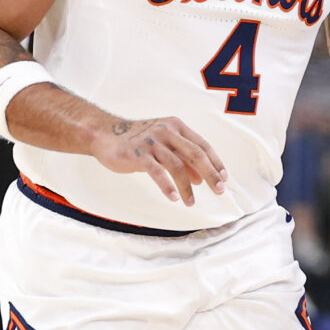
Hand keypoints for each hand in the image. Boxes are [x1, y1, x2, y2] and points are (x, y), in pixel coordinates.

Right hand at [91, 115, 225, 205]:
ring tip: (190, 202)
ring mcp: (152, 142)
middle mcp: (167, 132)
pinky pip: (157, 171)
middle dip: (210, 174)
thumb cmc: (137, 141)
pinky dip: (167, 186)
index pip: (202, 145)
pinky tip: (173, 197)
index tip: (224, 178)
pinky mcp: (139, 154)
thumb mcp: (163, 147)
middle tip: (219, 191)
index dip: (215, 162)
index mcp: (176, 127)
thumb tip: (201, 179)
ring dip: (187, 187)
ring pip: (177, 165)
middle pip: (195, 154)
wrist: (105, 134)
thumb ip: (182, 160)